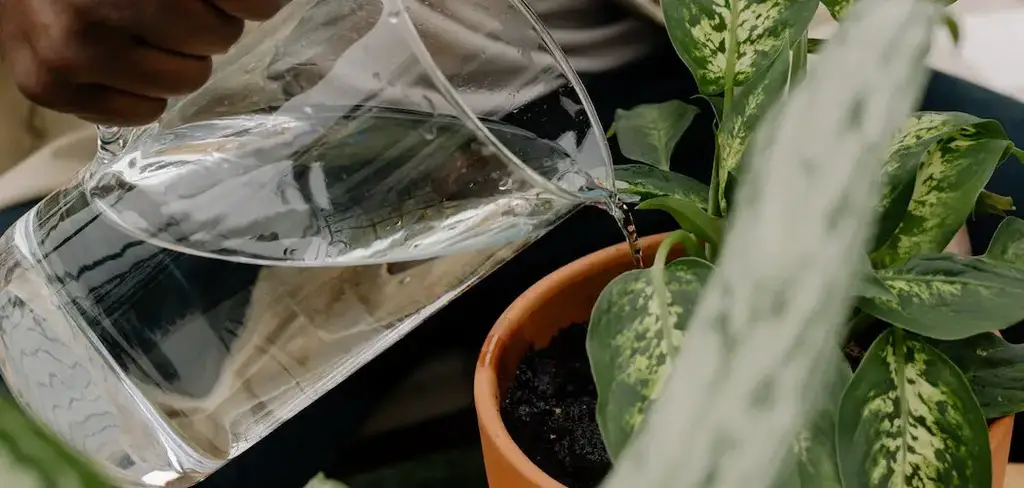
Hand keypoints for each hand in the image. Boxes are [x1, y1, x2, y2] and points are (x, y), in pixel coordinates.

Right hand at [0, 0, 284, 125]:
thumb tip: (270, 5)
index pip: (248, 1)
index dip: (253, 3)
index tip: (237, 4)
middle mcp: (100, 3)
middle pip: (221, 36)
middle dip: (210, 26)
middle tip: (176, 11)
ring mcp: (71, 46)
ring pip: (187, 79)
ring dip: (181, 62)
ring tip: (148, 37)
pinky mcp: (50, 84)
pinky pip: (143, 112)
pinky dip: (144, 94)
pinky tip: (120, 64)